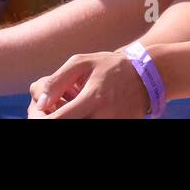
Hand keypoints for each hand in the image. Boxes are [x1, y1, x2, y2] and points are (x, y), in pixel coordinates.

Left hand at [28, 51, 149, 118]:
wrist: (148, 75)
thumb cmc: (111, 66)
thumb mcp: (84, 62)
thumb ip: (58, 80)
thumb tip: (41, 102)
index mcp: (93, 98)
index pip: (58, 119)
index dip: (42, 119)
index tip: (41, 113)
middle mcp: (104, 116)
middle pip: (71, 126)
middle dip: (57, 120)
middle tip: (58, 110)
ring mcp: (114, 124)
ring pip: (83, 127)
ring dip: (74, 120)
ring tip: (75, 109)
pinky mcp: (122, 126)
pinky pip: (95, 127)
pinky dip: (87, 120)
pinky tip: (87, 112)